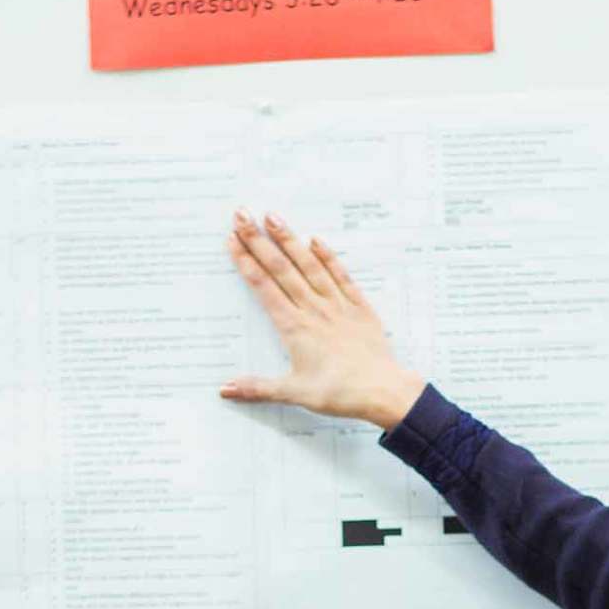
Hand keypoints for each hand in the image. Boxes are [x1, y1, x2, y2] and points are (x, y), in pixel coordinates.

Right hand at [222, 210, 425, 428]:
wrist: (382, 391)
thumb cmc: (339, 393)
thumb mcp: (294, 393)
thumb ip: (258, 388)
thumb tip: (226, 389)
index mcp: (294, 328)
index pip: (264, 287)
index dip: (246, 262)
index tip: (232, 240)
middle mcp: (313, 309)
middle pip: (281, 268)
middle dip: (259, 240)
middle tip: (242, 215)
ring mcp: (337, 304)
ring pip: (309, 265)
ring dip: (290, 239)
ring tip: (273, 216)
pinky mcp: (358, 306)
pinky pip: (341, 275)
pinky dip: (328, 256)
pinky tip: (316, 240)